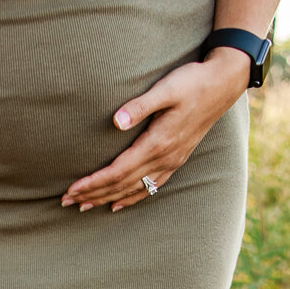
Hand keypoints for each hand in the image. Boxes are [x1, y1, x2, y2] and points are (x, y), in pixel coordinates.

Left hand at [62, 49, 248, 212]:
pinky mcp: (176, 159)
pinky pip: (151, 187)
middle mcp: (164, 158)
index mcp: (157, 143)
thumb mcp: (166, 89)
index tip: (72, 189)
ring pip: (134, 189)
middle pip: (122, 184)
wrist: (223, 84)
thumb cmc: (192, 82)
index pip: (117, 171)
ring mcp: (172, 161)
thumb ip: (140, 106)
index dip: (94, 182)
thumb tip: (115, 121)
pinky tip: (118, 205)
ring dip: (108, 199)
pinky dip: (132, 198)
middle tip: (66, 202)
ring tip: (84, 207)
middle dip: (93, 194)